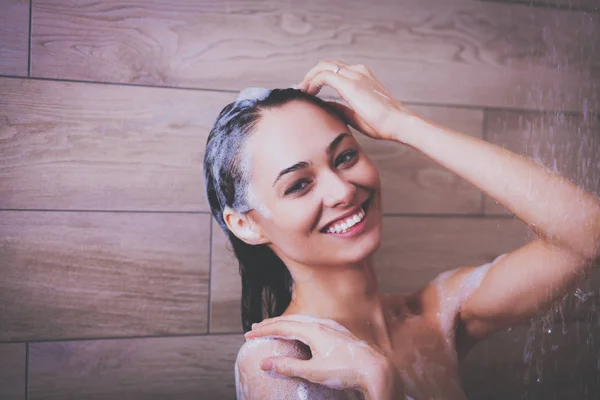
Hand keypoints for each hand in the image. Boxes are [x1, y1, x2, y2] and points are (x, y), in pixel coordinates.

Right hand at [244, 314, 396, 396]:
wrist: (375, 369)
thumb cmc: (346, 370)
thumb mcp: (313, 371)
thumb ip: (288, 367)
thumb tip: (264, 364)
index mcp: (313, 330)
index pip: (282, 326)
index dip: (264, 330)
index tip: (249, 334)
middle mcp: (322, 324)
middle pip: (291, 319)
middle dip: (272, 324)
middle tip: (256, 328)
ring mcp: (332, 327)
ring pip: (303, 320)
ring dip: (286, 323)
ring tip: (275, 327)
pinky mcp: (339, 332)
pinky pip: (313, 323)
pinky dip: (299, 325)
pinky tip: (302, 331)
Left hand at [296, 60, 420, 141]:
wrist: (399, 123)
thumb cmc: (383, 123)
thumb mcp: (356, 115)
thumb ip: (340, 108)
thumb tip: (324, 106)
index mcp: (362, 77)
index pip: (335, 71)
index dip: (318, 78)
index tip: (309, 91)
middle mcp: (358, 72)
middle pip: (327, 65)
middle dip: (311, 75)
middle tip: (301, 90)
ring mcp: (355, 75)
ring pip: (323, 66)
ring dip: (309, 77)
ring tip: (301, 91)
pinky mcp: (350, 84)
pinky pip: (324, 75)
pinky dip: (312, 82)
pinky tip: (307, 93)